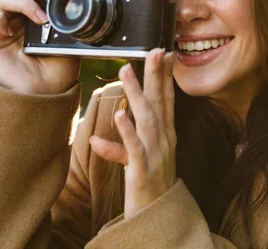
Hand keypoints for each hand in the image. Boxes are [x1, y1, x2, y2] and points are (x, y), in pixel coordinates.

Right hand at [0, 0, 80, 94]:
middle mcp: (20, 16)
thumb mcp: (72, 40)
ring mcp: (3, 26)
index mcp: (39, 12)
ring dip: (23, 3)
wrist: (47, 94)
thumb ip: (71, 20)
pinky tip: (9, 29)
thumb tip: (78, 2)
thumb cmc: (59, 69)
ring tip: (41, 19)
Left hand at [89, 48, 176, 218]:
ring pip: (147, 119)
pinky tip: (119, 114)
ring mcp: (155, 155)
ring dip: (137, 94)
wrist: (157, 217)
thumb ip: (123, 144)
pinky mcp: (142, 170)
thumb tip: (101, 134)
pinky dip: (127, 131)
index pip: (166, 101)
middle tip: (154, 50)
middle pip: (159, 103)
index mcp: (166, 135)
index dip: (165, 77)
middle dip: (156, 75)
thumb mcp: (140, 159)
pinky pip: (134, 148)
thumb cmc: (149, 184)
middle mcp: (164, 141)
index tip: (165, 53)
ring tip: (126, 72)